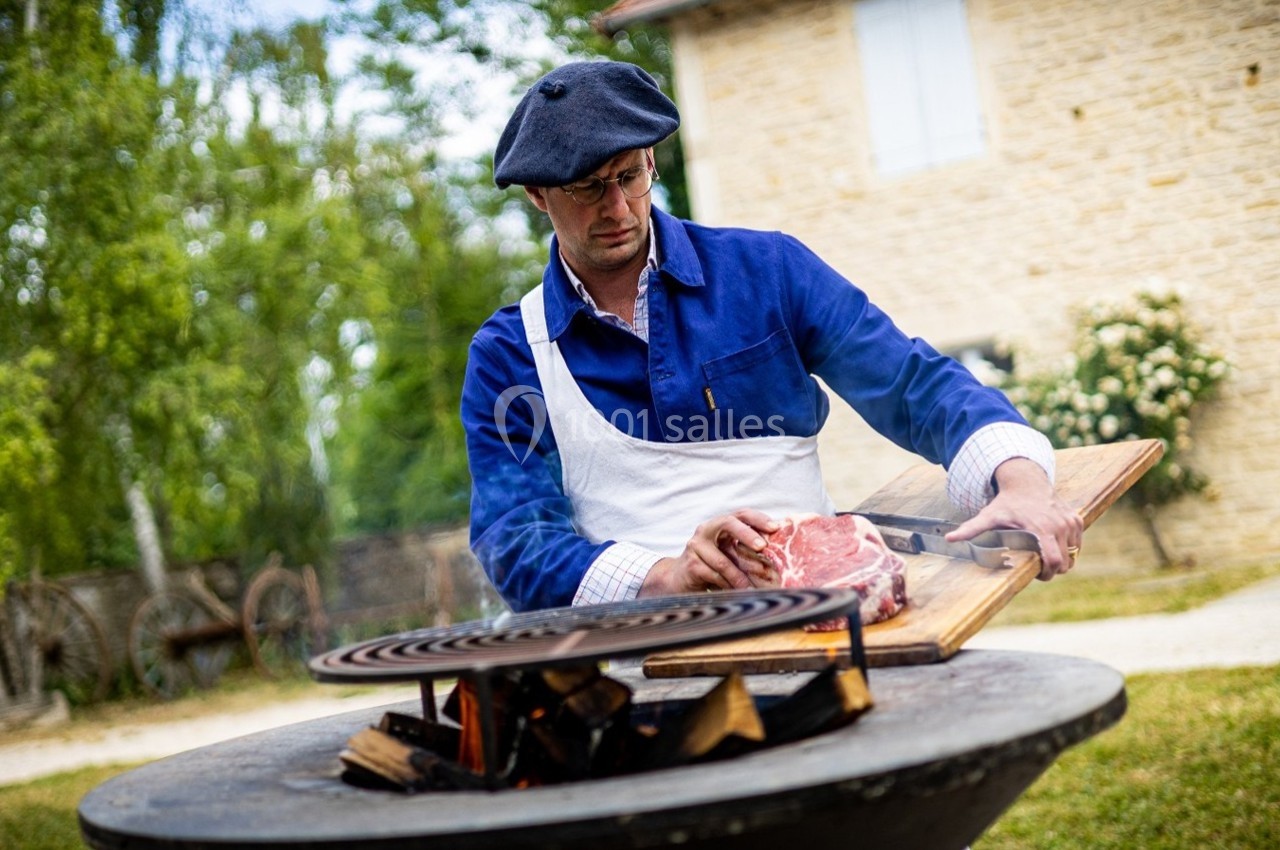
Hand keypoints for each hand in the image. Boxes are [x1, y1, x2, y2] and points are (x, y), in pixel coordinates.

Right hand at [640, 509, 779, 595]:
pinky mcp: (691, 564)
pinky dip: (728, 585)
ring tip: (753, 587)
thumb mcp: (730, 554)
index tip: (776, 528)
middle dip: (747, 534)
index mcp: (720, 524)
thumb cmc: (712, 566)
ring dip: (740, 576)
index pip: (741, 514)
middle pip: (728, 523)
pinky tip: (737, 592)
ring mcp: (696, 546)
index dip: (759, 519)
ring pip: (723, 560)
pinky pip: (714, 575)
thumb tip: (782, 553)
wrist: (681, 580)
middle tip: (762, 547)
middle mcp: (706, 530)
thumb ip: (747, 550)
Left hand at [945, 458, 1083, 580]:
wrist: (1025, 482)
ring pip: (1073, 553)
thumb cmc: (1007, 503)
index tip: (1038, 574)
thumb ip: (971, 529)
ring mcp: (1070, 522)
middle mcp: (1060, 526)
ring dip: (1062, 558)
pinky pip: (1077, 542)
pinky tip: (1054, 542)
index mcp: (1042, 530)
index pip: (1054, 561)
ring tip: (1045, 554)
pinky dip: (1069, 546)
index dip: (1048, 573)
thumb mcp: (989, 516)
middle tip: (1040, 566)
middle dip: (1054, 569)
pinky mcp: (1076, 518)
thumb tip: (949, 539)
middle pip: (1066, 562)